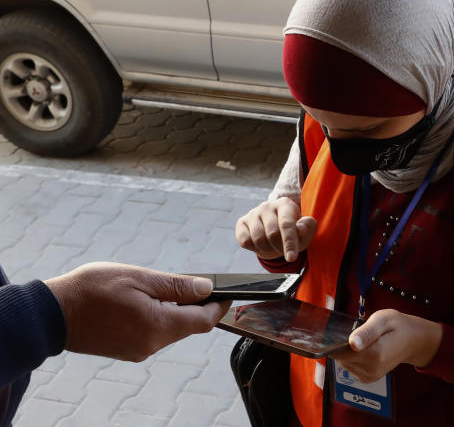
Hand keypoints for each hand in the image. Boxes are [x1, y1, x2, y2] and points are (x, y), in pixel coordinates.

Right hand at [44, 262, 229, 361]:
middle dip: (197, 306)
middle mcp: (151, 344)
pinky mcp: (127, 351)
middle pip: (188, 326)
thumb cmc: (92, 290)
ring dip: (176, 310)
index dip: (218, 306)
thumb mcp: (139, 278)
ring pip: (171, 330)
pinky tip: (146, 302)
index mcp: (158, 326)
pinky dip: (159, 318)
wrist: (51, 314)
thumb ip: (176, 285)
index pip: (203, 321)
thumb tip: (206, 288)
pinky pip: (154, 334)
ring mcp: (138, 351)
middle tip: (194, 283)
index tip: (226, 292)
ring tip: (163, 288)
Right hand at [236, 197, 316, 261]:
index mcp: (285, 204)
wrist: (278, 229)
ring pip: (258, 239)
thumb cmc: (295, 230)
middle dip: (280, 248)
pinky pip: (245, 241)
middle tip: (284, 250)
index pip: (286, 224)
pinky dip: (254, 248)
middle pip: (272, 234)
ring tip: (274, 246)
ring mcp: (253, 213)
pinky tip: (262, 244)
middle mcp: (267, 206)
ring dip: (268, 249)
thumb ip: (308, 227)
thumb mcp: (307, 229)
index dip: (289, 242)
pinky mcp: (242, 223)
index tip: (291, 258)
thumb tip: (300, 229)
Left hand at [329, 309, 441, 382]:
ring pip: (344, 363)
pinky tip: (366, 350)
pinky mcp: (368, 378)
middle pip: (341, 357)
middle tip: (363, 334)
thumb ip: (366, 331)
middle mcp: (371, 369)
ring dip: (350, 352)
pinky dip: (354, 358)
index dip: (340, 340)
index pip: (341, 352)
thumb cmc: (398, 327)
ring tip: (367, 341)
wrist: (413, 341)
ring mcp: (370, 376)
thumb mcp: (383, 319)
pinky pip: (350, 367)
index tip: (351, 331)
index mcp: (375, 354)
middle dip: (346, 345)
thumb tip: (352, 343)